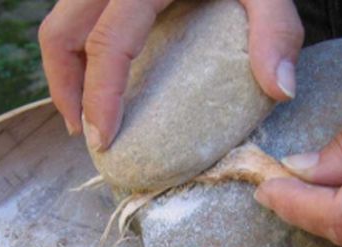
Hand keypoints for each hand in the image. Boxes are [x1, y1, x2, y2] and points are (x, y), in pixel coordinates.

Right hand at [38, 0, 303, 149]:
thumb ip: (276, 29)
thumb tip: (280, 91)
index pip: (108, 43)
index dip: (100, 95)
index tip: (104, 139)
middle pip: (60, 32)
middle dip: (65, 88)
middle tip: (83, 134)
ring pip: (61, 21)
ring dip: (66, 68)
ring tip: (84, 111)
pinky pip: (76, 12)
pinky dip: (79, 47)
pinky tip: (100, 73)